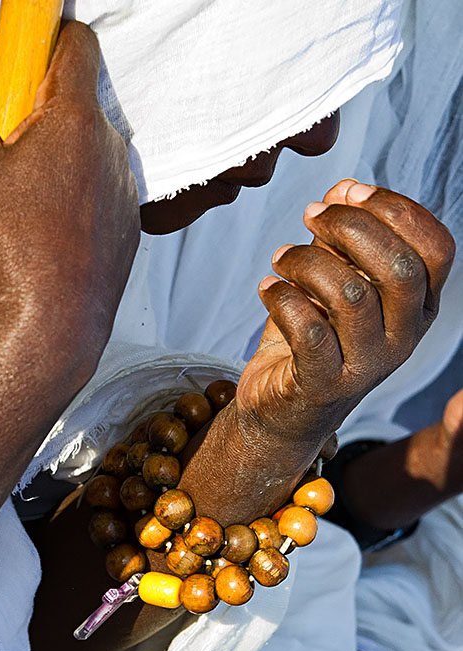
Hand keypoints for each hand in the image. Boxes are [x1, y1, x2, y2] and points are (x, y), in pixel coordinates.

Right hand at [0, 23, 138, 610]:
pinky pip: (100, 196)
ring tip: (18, 177)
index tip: (30, 44)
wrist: (47, 341)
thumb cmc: (5, 267)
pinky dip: (72, 191)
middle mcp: (111, 167)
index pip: (76, 54)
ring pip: (95, 152)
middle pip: (87, 101)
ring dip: (57, 148)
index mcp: (73, 140)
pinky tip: (43, 221)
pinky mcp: (120, 240)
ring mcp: (122, 205)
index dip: (52, 40)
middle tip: (5, 113)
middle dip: (47, 98)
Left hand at [237, 181, 454, 455]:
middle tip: (310, 215)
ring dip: (306, 262)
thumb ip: (345, 237)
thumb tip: (344, 189)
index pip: (436, 249)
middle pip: (399, 269)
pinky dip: (282, 298)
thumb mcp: (336, 280)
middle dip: (350, 227)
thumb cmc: (314, 336)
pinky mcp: (326, 385)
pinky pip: (309, 330)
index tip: (349, 192)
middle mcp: (404, 338)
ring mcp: (368, 365)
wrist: (286, 407)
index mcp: (418, 307)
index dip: (396, 210)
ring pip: (350, 295)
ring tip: (281, 258)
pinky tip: (267, 289)